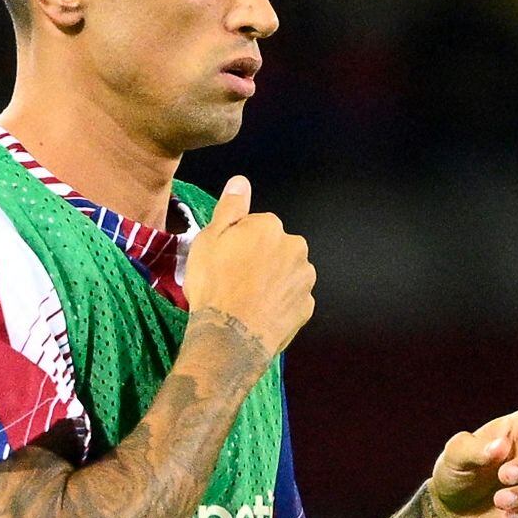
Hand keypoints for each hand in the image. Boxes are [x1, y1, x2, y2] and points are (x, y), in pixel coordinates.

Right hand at [179, 174, 315, 359]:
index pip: (257, 226)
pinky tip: (260, 313)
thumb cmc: (215, 285)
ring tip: (248, 299)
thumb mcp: (210, 239)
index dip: (239, 243)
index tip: (226, 260)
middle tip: (236, 281)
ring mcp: (304, 280)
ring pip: (287, 273)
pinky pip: (292, 300)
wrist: (230, 335)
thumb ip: (230, 208)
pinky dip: (279, 304)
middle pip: (276, 248)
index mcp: (270, 227)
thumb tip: (240, 181)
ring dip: (273, 282)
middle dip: (261, 260)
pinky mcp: (307, 308)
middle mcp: (295, 248)